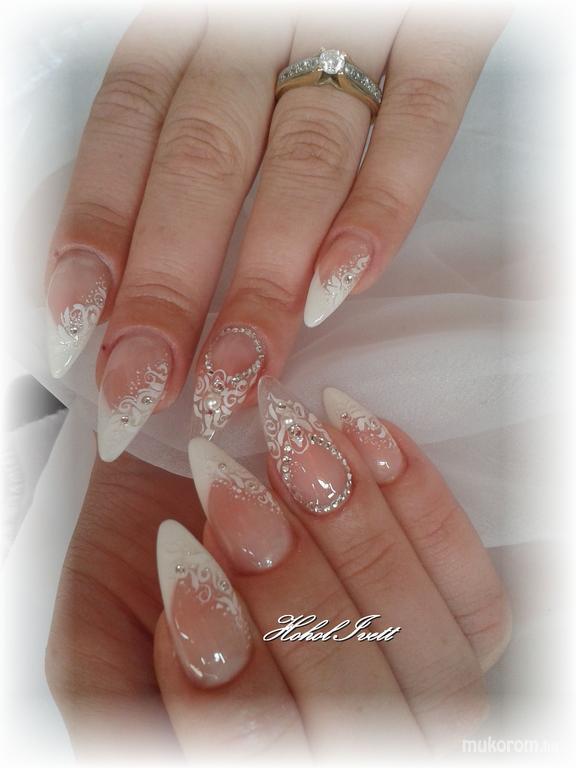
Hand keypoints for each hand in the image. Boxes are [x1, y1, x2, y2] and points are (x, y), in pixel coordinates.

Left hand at [44, 4, 509, 459]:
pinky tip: (345, 283)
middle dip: (171, 282)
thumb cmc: (276, 43)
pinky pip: (419, 118)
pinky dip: (384, 202)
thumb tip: (119, 286)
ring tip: (243, 365)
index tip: (79, 324)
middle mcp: (256, 33)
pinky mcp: (439, 44)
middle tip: (150, 379)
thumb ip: (171, 159)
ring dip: (269, 271)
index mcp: (189, 33)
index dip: (97, 226)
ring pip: (303, 158)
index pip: (127, 128)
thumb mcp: (210, 76)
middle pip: (204, 160)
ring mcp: (351, 32)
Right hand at [46, 383, 510, 759]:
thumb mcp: (96, 642)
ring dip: (351, 532)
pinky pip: (472, 585)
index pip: (257, 745)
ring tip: (288, 442)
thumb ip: (115, 698)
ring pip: (415, 634)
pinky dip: (417, 503)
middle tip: (231, 485)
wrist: (180, 495)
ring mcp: (420, 685)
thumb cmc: (138, 570)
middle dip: (288, 584)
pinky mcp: (465, 620)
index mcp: (248, 754)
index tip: (182, 553)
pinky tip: (357, 433)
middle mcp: (350, 735)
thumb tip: (203, 657)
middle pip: (349, 693)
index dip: (225, 665)